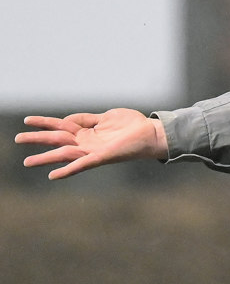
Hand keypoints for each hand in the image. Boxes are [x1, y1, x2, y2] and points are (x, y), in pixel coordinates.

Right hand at [15, 109, 167, 179]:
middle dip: (37, 139)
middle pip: (56, 139)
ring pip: (63, 154)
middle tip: (16, 139)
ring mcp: (92, 150)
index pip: (60, 125)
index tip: (27, 120)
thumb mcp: (106, 116)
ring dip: (45, 158)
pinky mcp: (101, 157)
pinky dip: (67, 170)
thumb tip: (66, 119)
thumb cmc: (130, 125)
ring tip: (27, 162)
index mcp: (86, 131)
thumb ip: (86, 119)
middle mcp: (85, 142)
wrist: (151, 134)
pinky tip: (53, 176)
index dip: (44, 122)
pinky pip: (81, 164)